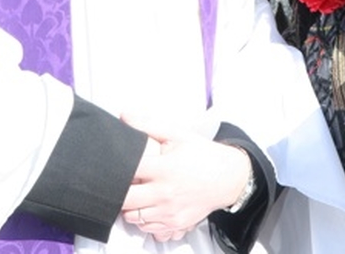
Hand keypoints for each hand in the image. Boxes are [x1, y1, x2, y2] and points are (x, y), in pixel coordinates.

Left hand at [121, 118, 251, 241]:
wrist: (227, 177)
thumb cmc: (202, 154)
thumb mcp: (177, 134)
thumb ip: (148, 125)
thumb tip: (124, 116)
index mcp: (164, 169)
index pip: (128, 173)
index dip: (119, 169)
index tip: (117, 165)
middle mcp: (165, 193)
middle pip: (126, 200)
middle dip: (119, 191)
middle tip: (122, 182)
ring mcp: (169, 211)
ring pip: (134, 217)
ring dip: (129, 207)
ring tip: (134, 193)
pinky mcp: (175, 224)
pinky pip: (148, 228)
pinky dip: (142, 219)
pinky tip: (147, 206)